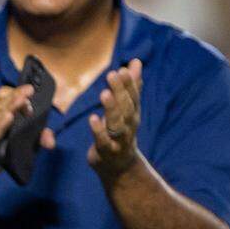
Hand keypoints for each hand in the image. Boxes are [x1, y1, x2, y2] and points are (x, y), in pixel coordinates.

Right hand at [0, 85, 54, 188]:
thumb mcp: (20, 146)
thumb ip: (36, 139)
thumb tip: (50, 138)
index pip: (5, 98)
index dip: (17, 93)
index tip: (32, 92)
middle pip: (3, 102)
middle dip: (17, 94)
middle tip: (30, 89)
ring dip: (11, 106)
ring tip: (22, 99)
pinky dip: (2, 125)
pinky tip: (9, 117)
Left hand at [88, 59, 142, 176]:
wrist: (119, 166)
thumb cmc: (121, 132)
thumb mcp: (128, 109)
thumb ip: (132, 86)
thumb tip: (136, 62)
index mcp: (133, 113)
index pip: (133, 96)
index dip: (129, 83)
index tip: (123, 69)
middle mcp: (129, 125)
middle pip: (127, 107)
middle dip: (120, 91)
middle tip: (112, 74)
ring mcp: (119, 139)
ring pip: (117, 123)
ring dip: (112, 108)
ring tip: (104, 93)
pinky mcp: (107, 151)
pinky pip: (103, 141)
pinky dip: (99, 130)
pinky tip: (93, 119)